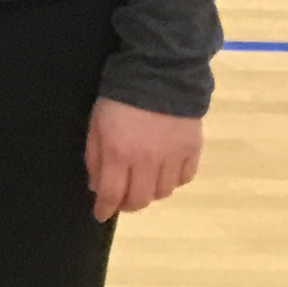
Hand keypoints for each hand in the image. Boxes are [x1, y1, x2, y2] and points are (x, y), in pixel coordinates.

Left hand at [84, 98, 201, 220]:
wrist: (159, 73)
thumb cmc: (119, 98)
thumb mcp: (96, 124)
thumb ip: (95, 157)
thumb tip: (97, 187)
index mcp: (119, 153)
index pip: (112, 194)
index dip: (105, 208)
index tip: (101, 214)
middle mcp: (148, 160)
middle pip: (141, 199)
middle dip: (128, 204)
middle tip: (123, 199)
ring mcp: (173, 156)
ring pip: (164, 193)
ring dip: (151, 192)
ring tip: (144, 182)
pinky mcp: (193, 149)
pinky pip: (185, 178)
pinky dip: (174, 181)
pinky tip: (165, 172)